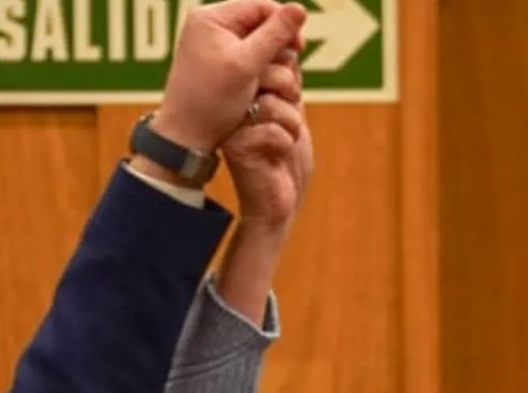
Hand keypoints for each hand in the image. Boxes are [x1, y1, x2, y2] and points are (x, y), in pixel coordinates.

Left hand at [150, 1, 307, 154]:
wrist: (184, 136)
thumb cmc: (213, 102)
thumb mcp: (248, 66)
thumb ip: (275, 35)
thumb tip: (301, 8)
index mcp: (210, 17)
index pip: (260, 6)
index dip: (285, 23)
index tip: (300, 48)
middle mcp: (207, 24)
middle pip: (257, 20)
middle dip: (276, 41)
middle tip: (288, 65)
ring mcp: (209, 42)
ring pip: (253, 39)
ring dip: (269, 55)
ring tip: (276, 76)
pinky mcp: (212, 60)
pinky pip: (243, 54)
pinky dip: (257, 66)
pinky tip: (263, 81)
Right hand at [223, 51, 311, 230]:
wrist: (277, 205)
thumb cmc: (285, 162)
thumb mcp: (292, 114)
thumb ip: (289, 85)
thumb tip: (291, 51)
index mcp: (243, 94)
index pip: (266, 61)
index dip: (288, 71)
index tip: (294, 95)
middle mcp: (233, 106)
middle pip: (266, 73)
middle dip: (291, 90)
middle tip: (295, 111)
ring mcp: (232, 127)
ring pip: (272, 102)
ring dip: (293, 121)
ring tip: (290, 136)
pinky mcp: (237, 148)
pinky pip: (272, 130)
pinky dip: (286, 141)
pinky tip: (279, 155)